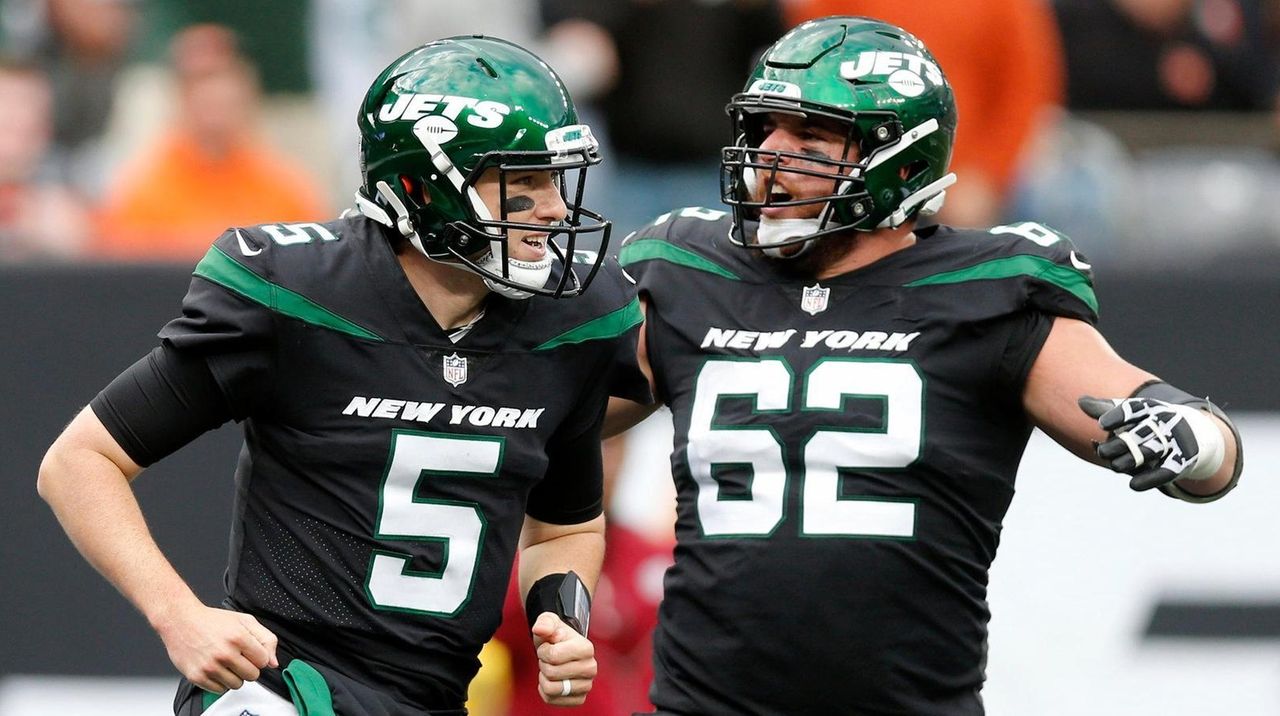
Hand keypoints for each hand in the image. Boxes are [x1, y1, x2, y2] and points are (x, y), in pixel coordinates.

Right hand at [153, 602, 278, 693]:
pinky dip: (220, 682)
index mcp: (239, 637)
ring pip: (237, 685)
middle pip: (252, 676)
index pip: (263, 661)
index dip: (258, 657)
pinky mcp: (197, 676)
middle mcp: (224, 653)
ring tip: (225, 662)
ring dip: (234, 676)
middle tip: (237, 657)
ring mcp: (210, 666)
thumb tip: (273, 663)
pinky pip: (219, 690)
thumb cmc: (213, 621)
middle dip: (248, 667)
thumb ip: (266, 639)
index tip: (250, 652)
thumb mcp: (245, 621)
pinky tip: (215, 668)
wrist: (181, 621)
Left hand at [531, 611, 596, 705]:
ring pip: (551, 689)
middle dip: (543, 664)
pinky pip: (551, 699)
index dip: (543, 651)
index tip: (548, 647)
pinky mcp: (579, 699)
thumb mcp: (549, 622)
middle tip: (549, 659)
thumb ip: (544, 622)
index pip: (553, 655)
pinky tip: (552, 681)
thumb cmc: (555, 636)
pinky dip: (545, 691)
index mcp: (586, 648)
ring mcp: (586, 685)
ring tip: (551, 669)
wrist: (561, 652)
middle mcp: (591, 668)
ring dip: (544, 678)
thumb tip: (540, 629)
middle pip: (551, 673)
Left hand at [1078, 396, 1224, 490]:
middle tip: (1102, 452)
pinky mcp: (1181, 462)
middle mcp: (1163, 423)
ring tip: (1115, 466)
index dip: (1117, 416)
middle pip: (1138, 434)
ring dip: (1131, 460)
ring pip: (1149, 452)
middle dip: (1119, 444)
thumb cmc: (1148, 422)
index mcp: (1150, 408)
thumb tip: (1080, 401)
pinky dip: (1150, 479)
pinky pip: (1166, 471)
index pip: (1133, 409)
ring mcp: (1173, 442)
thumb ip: (1105, 409)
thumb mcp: (1129, 413)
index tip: (1101, 424)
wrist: (1191, 433)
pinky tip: (1133, 485)